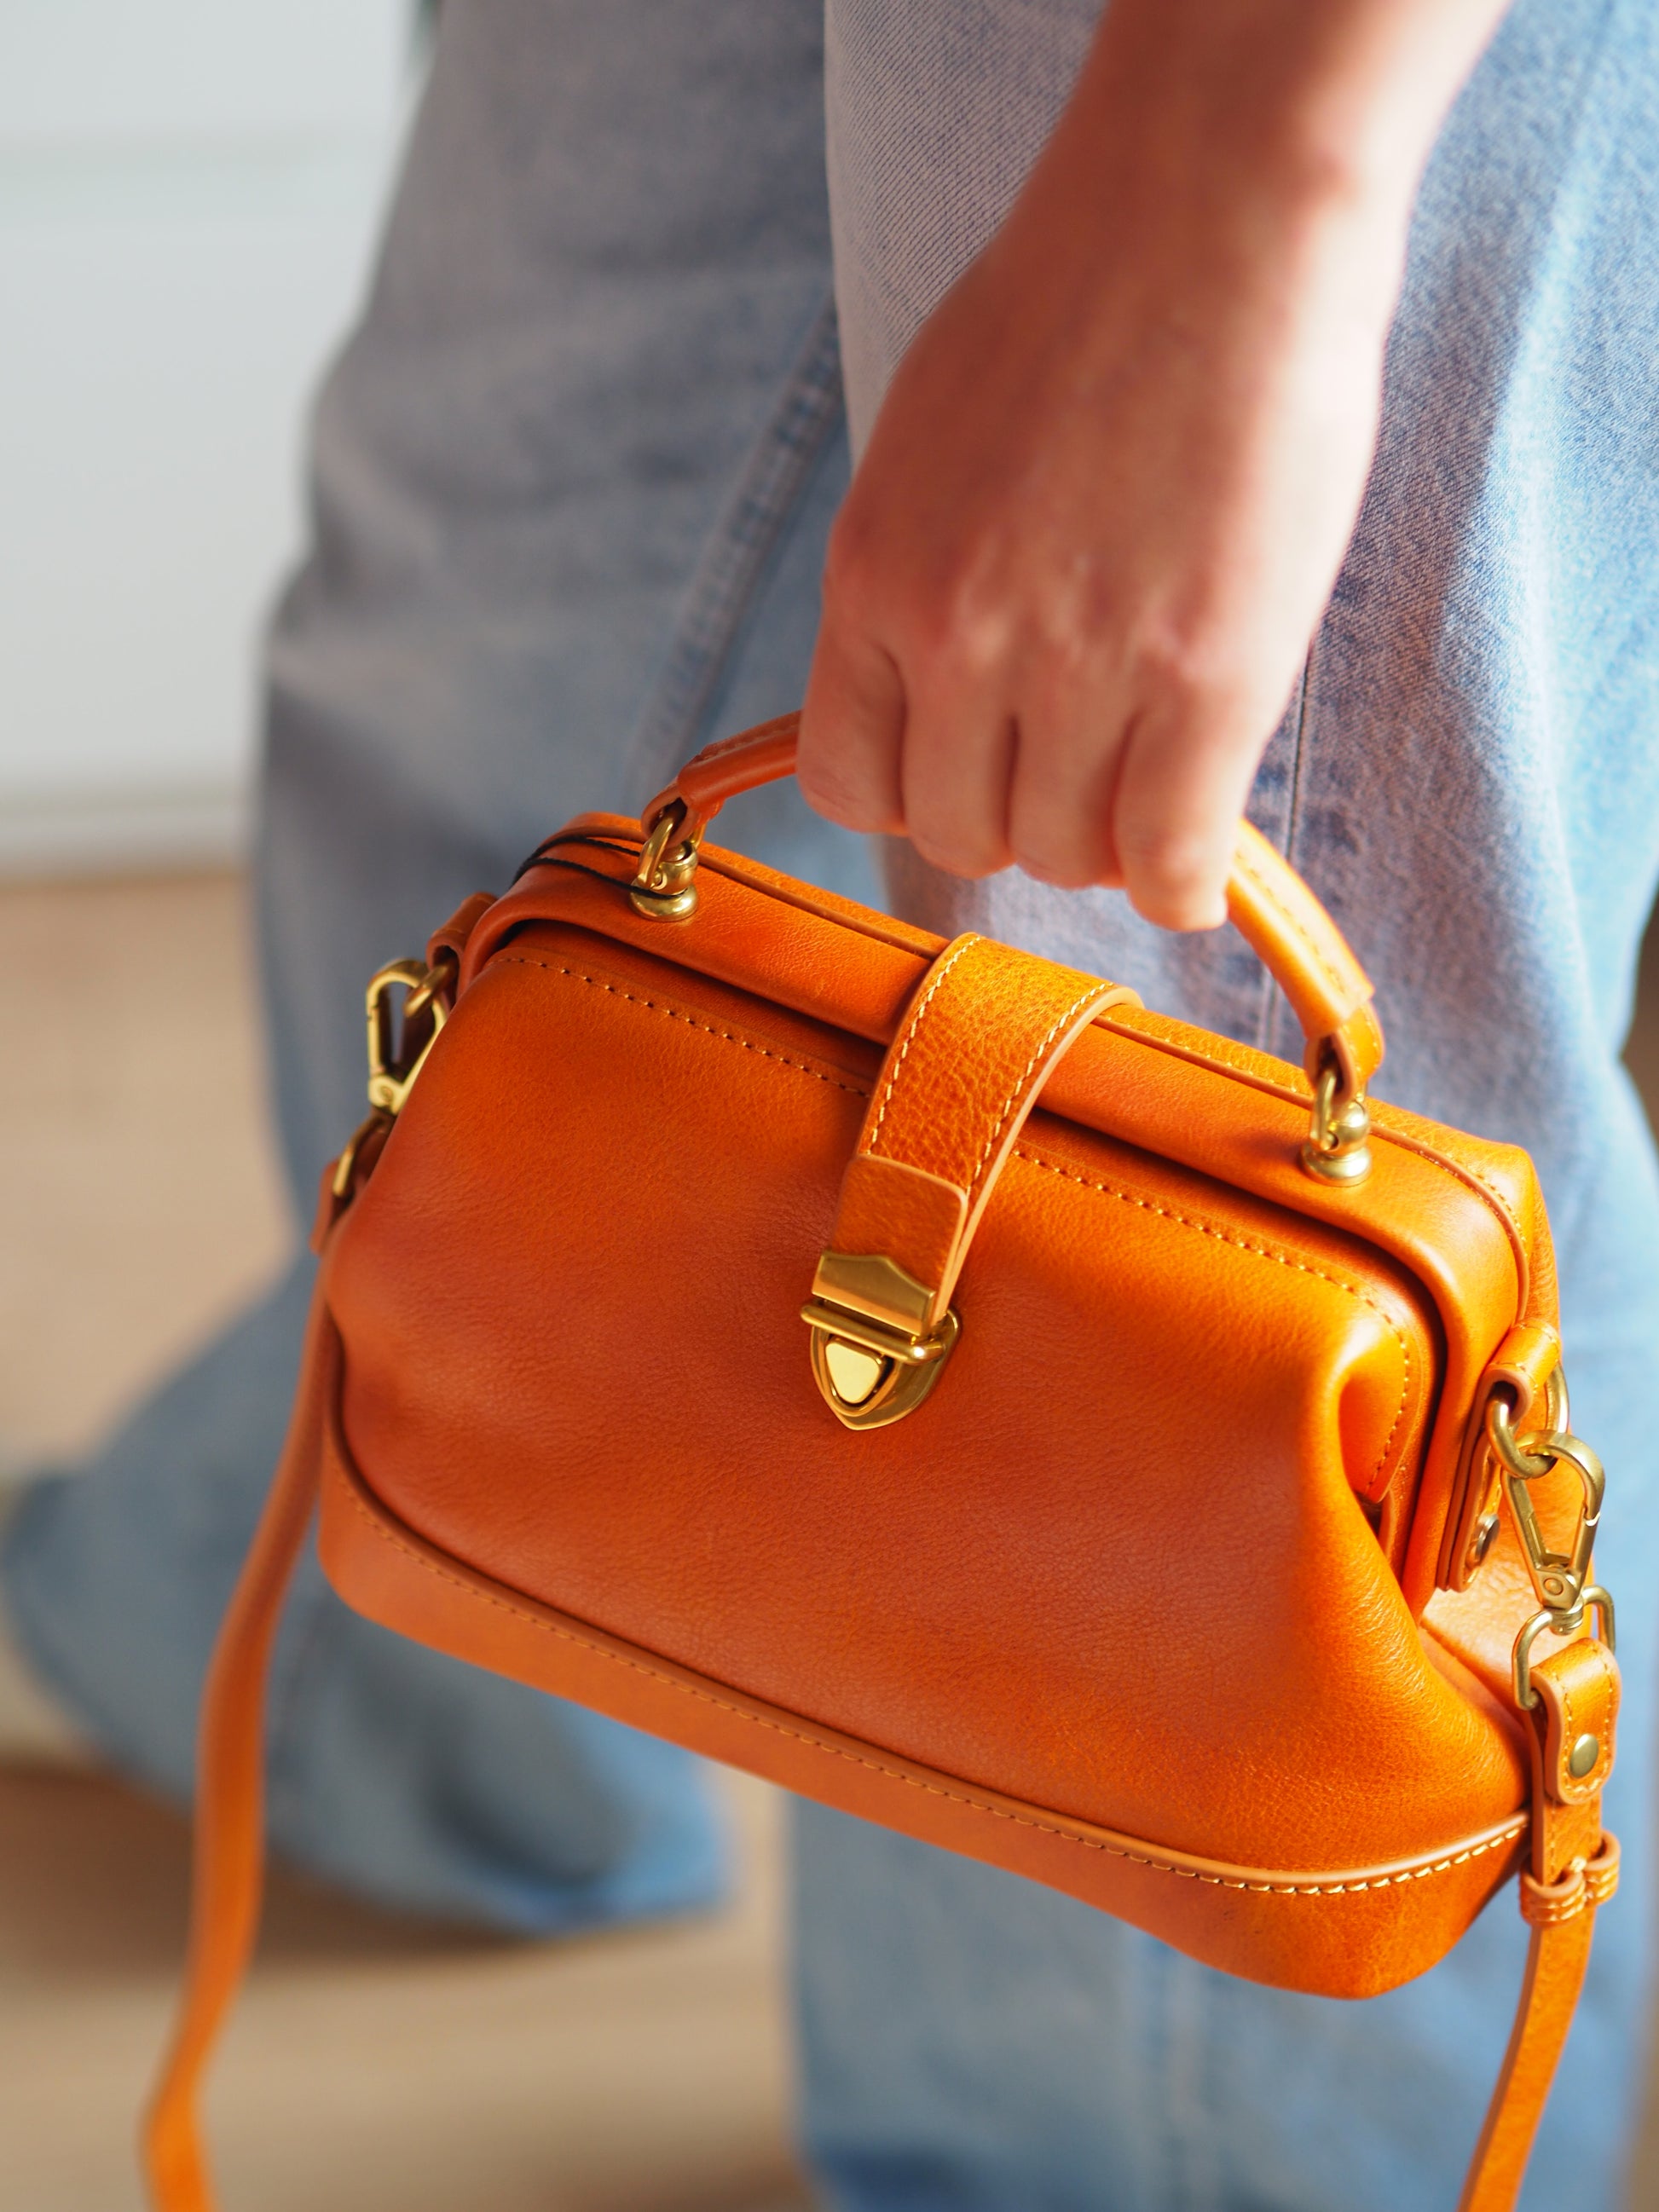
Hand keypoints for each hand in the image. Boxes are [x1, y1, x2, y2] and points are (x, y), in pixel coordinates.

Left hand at [798, 0, 1504, 928]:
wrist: (1208, 217)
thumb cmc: (1072, 309)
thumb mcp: (925, 451)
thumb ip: (913, 582)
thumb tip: (930, 698)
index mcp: (872, 580)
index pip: (850, 785)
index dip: (914, 796)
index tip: (970, 772)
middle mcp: (957, 640)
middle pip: (960, 834)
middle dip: (1015, 818)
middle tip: (1077, 771)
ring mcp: (1080, 667)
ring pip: (1066, 855)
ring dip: (1105, 841)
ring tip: (1148, 776)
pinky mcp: (1205, 681)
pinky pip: (1172, 858)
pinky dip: (1182, 881)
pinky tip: (1196, 855)